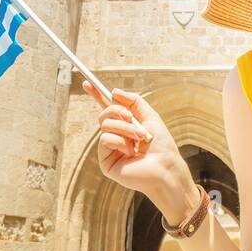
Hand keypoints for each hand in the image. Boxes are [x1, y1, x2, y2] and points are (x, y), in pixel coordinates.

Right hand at [81, 81, 196, 220]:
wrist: (165, 167)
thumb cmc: (161, 146)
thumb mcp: (150, 117)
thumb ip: (134, 102)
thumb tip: (113, 91)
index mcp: (125, 126)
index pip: (107, 109)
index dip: (97, 96)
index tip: (86, 83)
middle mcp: (115, 137)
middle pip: (104, 114)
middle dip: (118, 112)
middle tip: (131, 118)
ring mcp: (109, 149)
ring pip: (105, 125)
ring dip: (125, 128)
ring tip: (140, 139)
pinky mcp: (105, 161)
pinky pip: (105, 139)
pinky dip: (120, 142)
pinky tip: (131, 153)